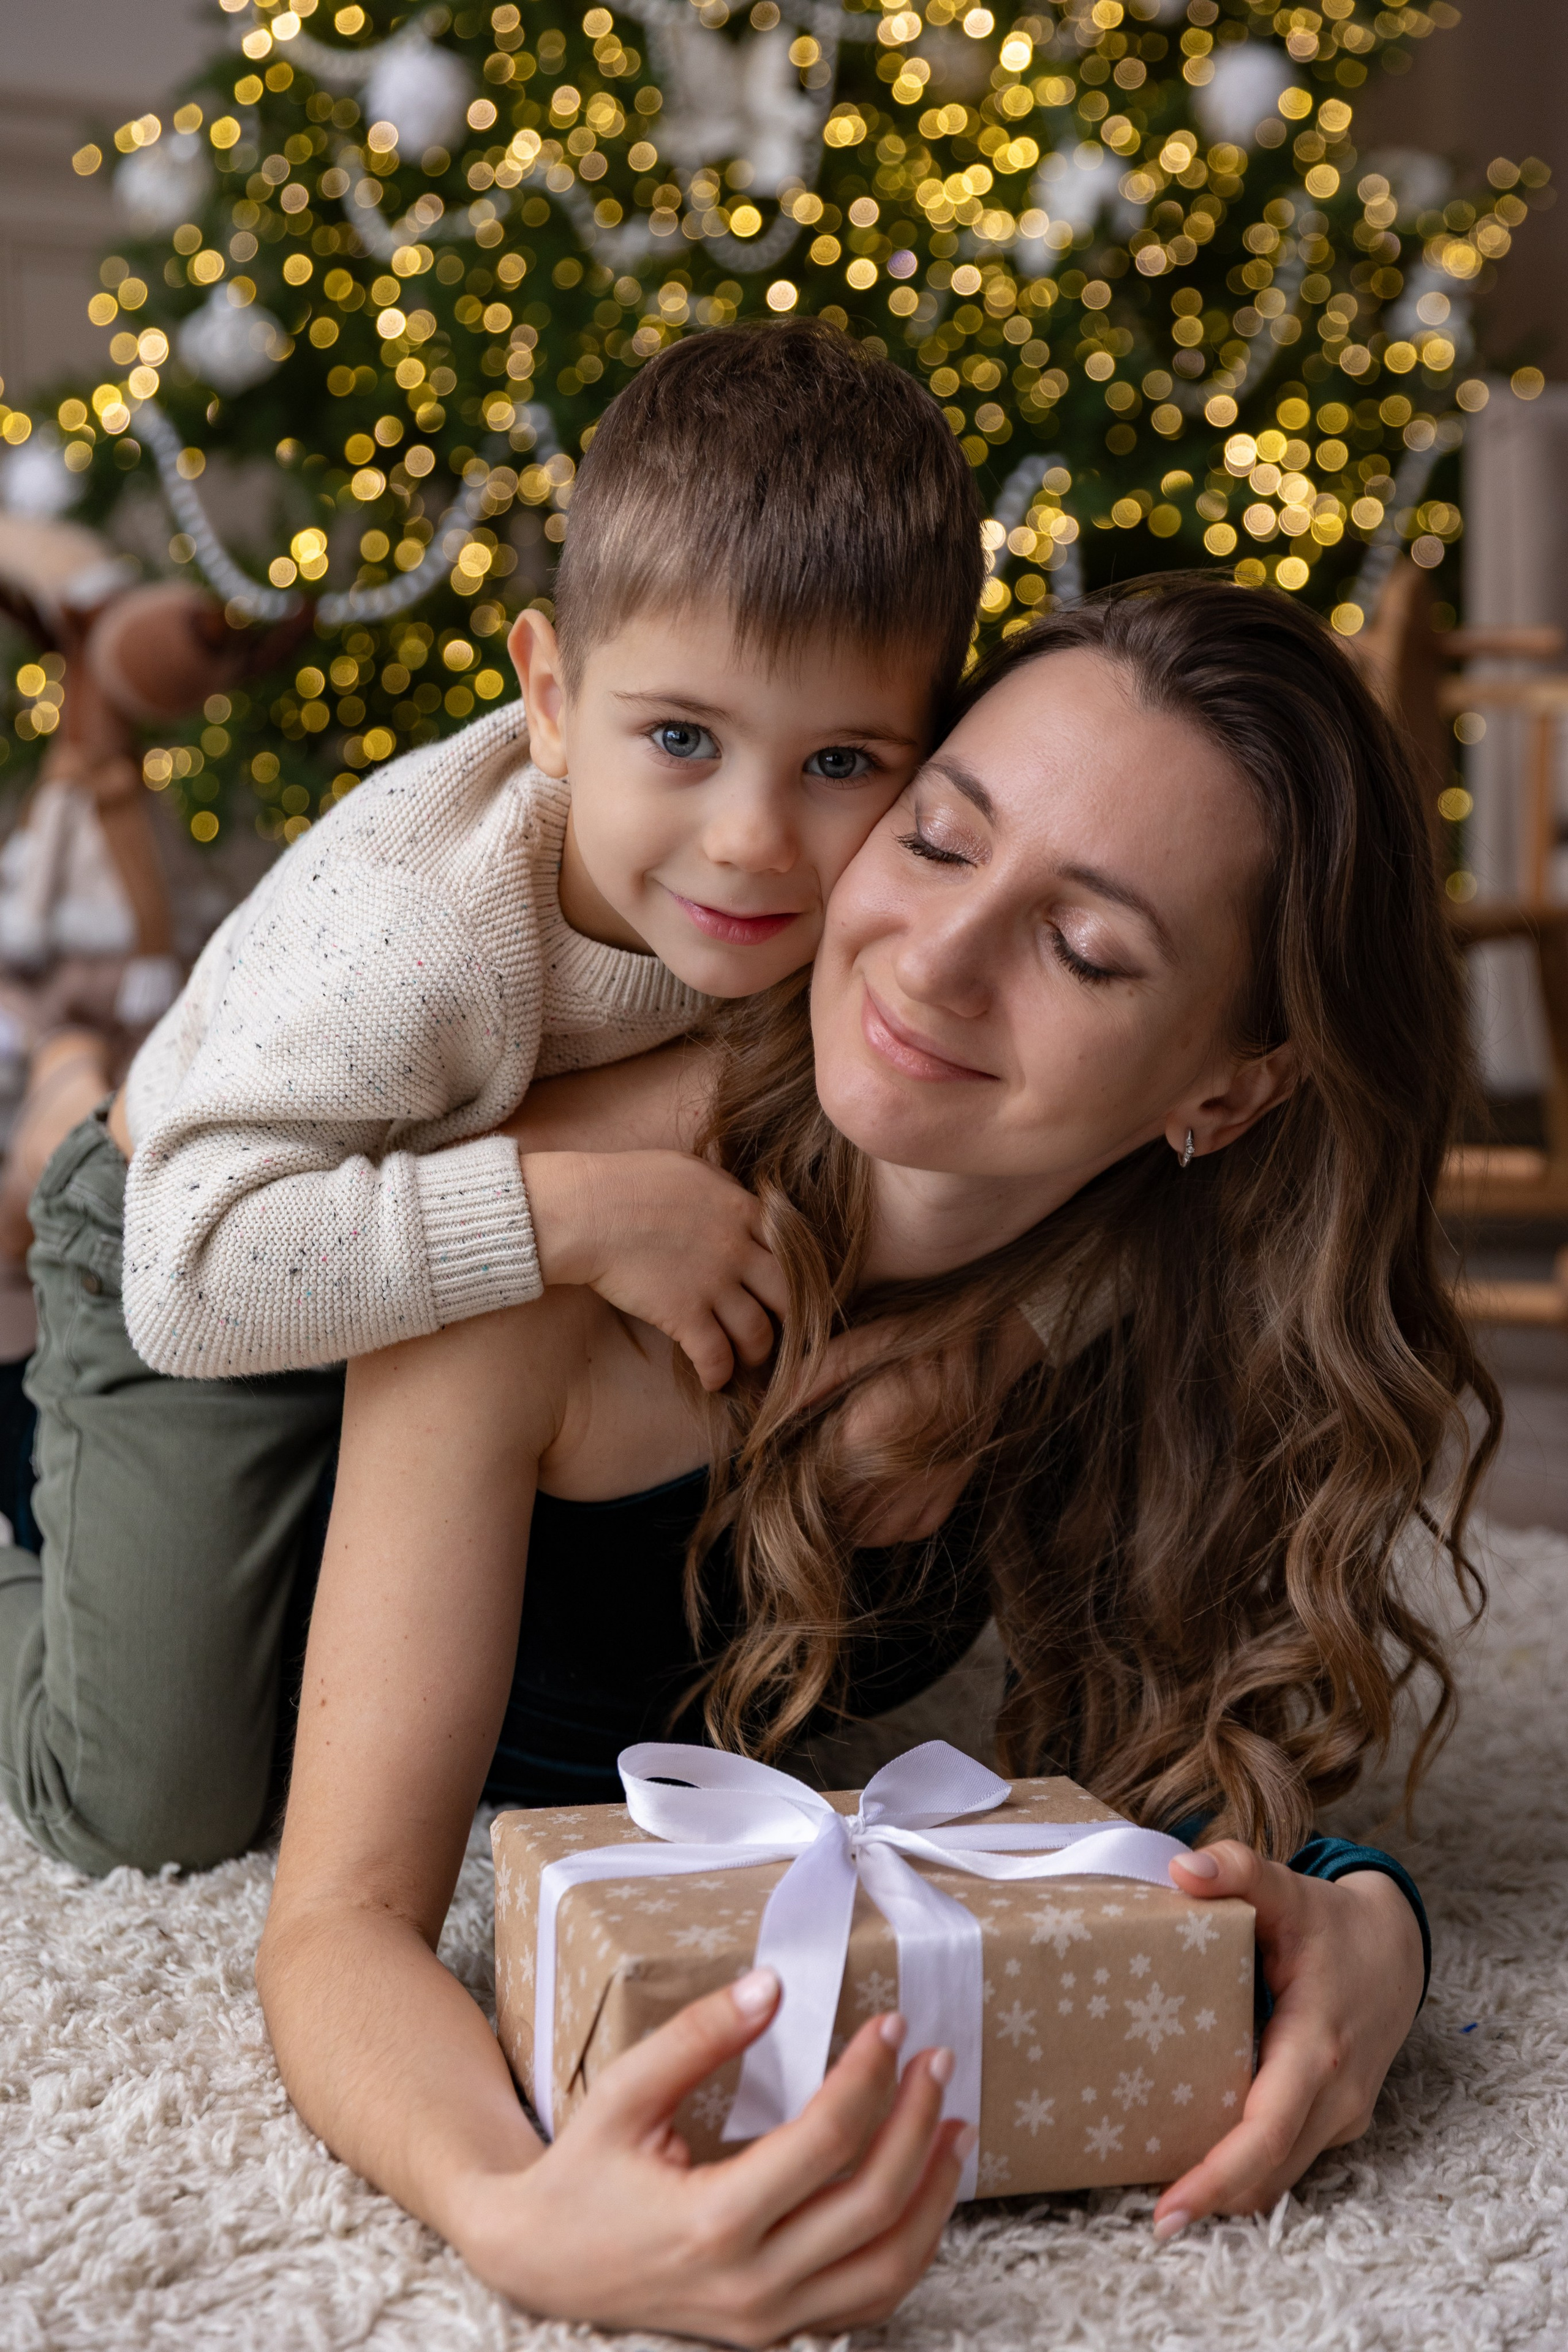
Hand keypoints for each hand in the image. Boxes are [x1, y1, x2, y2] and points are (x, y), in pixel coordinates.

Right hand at [456, 1968, 972, 2341]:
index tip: (891, 2025)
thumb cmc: (581, 2172)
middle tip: (937, 2058)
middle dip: (916, 2120)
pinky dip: (910, 2244)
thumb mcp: (624, 2093)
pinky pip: (869, 2300)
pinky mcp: (775, 2333)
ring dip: (933, 2192)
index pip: (825, 2140)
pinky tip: (922, 2192)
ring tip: (954, 2124)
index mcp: (713, 2221)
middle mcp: (752, 2283)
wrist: (539, 2263)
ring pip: (889, 2266)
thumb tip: (773, 1987)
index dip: (868, 2075)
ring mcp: (768, 2319)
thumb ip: (698, 2037)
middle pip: (873, 2202)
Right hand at [520, 1148, 789, 1391]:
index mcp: (742, 1210)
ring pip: (759, 1333)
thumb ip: (725, 1192)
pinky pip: (716, 1356)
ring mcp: (713, 1284)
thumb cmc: (629, 1183)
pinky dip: (718, 1374)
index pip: (793, 1249)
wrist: (587, 1210)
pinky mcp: (684, 1314)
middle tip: (775, 1329)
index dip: (794, 1273)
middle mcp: (738, 1249)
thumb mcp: (691, 1171)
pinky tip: (713, 1380)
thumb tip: (740, 1208)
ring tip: (744, 1359)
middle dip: (787, 1318)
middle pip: (788, 1295)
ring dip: (756, 1353)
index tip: (784, 1289)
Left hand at [802, 1309, 1047, 1543]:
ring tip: (837, 1496)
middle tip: (807, 1481)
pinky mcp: (948, 1493)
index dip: (792, 1477)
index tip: (784, 1466)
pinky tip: (876, 1502)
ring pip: (870, 1534)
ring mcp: (927, 1486)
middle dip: (815, 1503)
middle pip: (835, 1513)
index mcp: (867, 1431)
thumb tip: (770, 1408)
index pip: (811, 1479)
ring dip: (847, 1522)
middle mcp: (896, 1469)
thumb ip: (814, 1376)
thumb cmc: (924, 1339)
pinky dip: (887, 1528)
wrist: (992, 1347)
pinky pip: (908, 1533)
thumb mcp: (864, 1342)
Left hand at [1153, 1845, 1424, 2238]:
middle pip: (1269, 2172)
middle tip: (1154, 2217)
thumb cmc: (1332, 1923)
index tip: (1172, 2209)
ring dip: (1232, 2190)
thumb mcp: (1287, 1888)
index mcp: (1317, 2047)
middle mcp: (1336, 2095)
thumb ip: (1237, 1871)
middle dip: (1213, 2199)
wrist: (1397, 1948)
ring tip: (1169, 2195)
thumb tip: (1181, 1869)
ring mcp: (1344, 2114)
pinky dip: (1254, 2169)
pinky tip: (1207, 2156)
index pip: (1266, 2133)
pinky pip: (1293, 2158)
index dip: (1217, 2177)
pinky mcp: (1343, 2119)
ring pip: (1282, 2175)